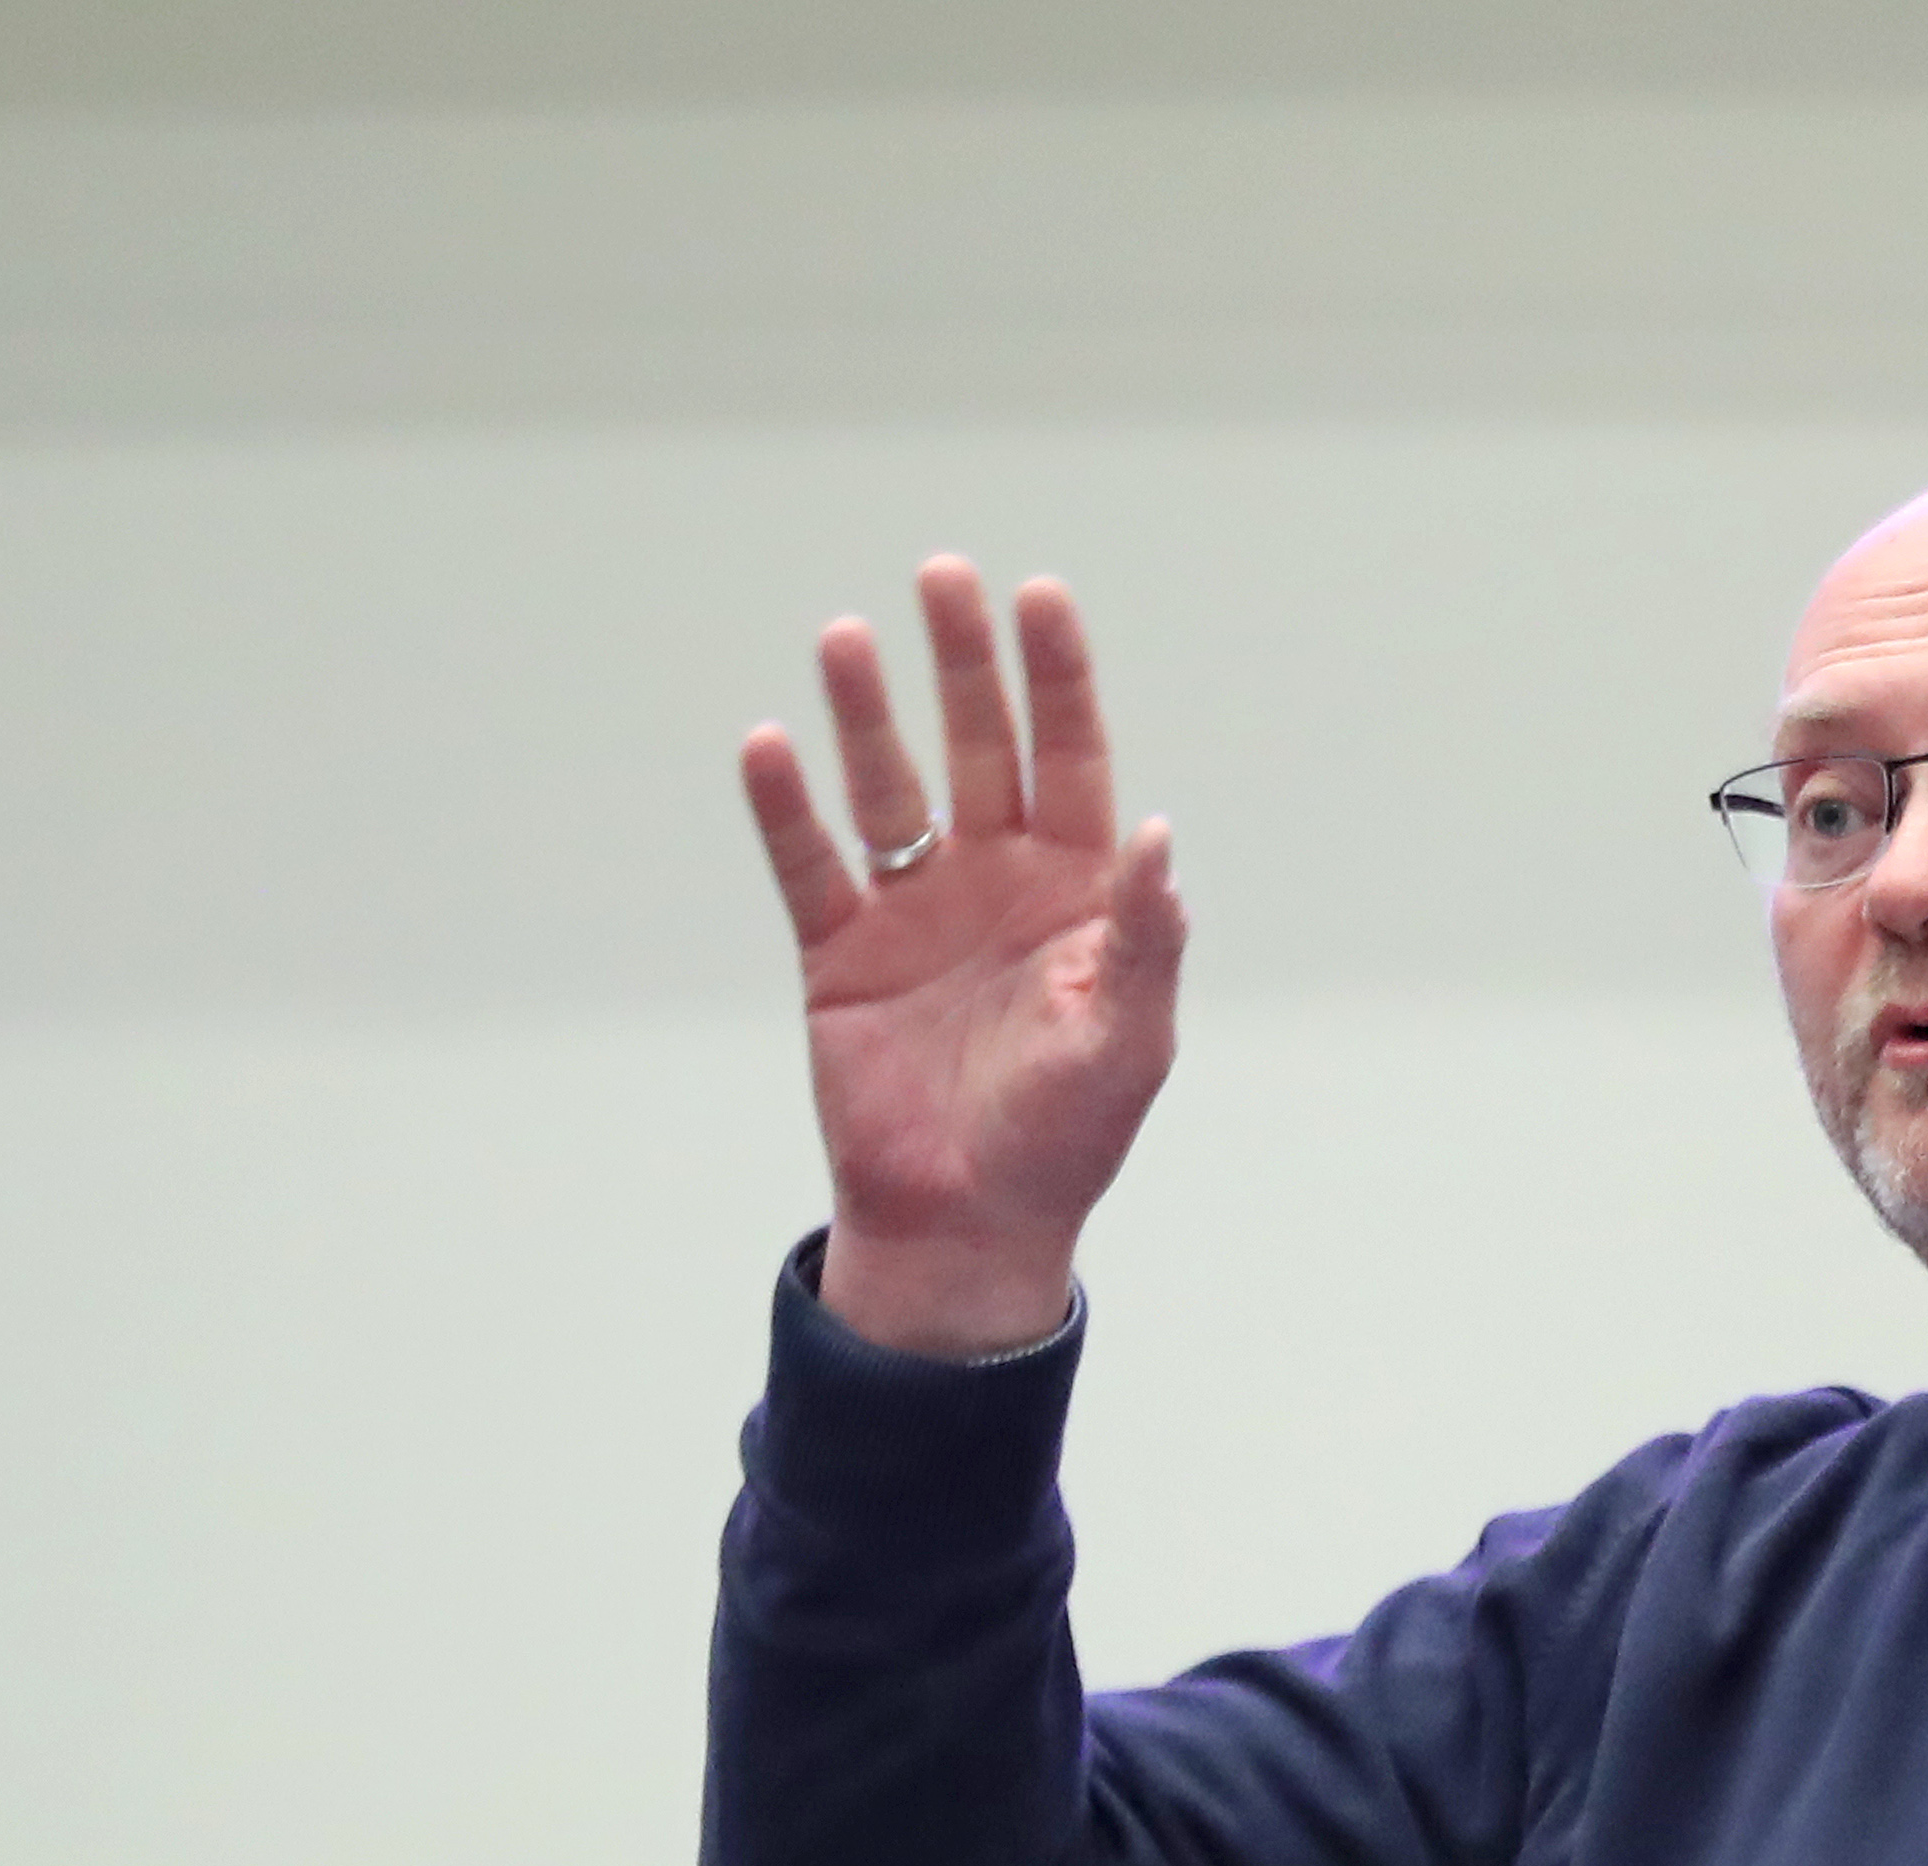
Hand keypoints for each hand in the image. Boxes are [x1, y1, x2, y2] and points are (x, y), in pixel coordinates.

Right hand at [740, 559, 1185, 1358]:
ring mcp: (912, 912)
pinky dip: (786, 809)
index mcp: (1073, 891)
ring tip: (845, 637)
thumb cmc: (1065, 1139)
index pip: (1069, 758)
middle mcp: (992, 881)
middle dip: (962, 664)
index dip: (1056, 678)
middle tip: (942, 577)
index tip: (1040, 597)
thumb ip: (1145, 938)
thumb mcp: (1128, 1041)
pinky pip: (809, 866)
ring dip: (866, 715)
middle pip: (977, 746)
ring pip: (886, 788)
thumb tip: (1158, 833)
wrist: (968, 1226)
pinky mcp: (840, 956)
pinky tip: (769, 745)